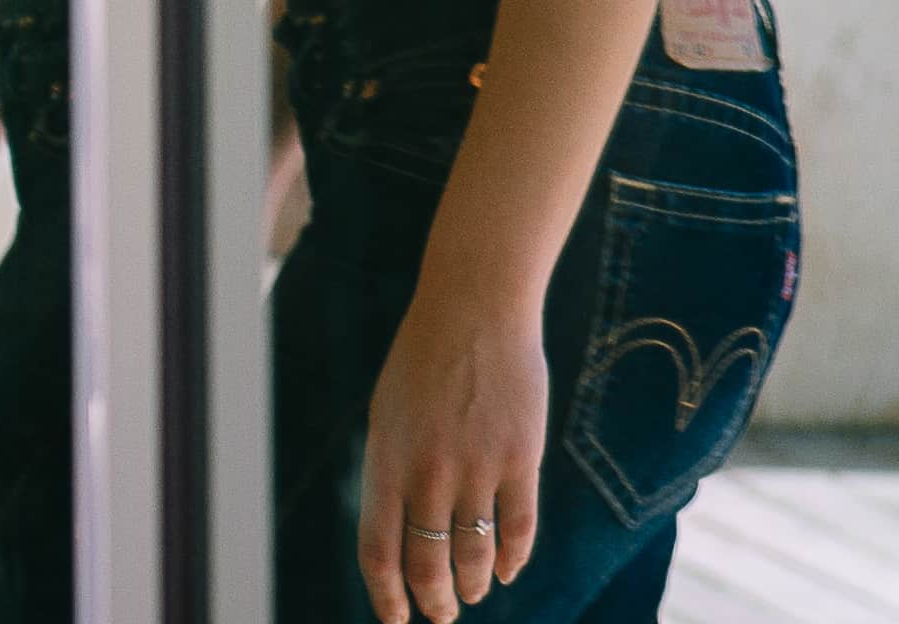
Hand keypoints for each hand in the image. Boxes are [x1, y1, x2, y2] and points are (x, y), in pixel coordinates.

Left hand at [356, 273, 546, 621]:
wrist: (476, 306)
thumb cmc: (425, 360)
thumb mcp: (388, 414)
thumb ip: (390, 473)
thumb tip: (396, 538)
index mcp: (386, 459)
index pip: (378, 551)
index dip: (387, 595)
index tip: (397, 618)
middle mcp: (428, 470)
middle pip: (427, 564)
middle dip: (434, 602)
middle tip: (442, 614)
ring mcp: (477, 465)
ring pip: (473, 556)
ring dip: (472, 585)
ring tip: (472, 593)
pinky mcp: (520, 457)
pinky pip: (517, 529)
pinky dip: (511, 560)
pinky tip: (507, 570)